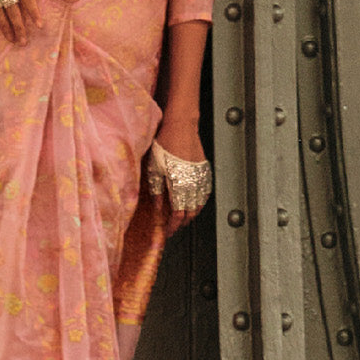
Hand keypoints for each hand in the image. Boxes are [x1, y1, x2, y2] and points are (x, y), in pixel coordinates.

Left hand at [150, 116, 209, 235]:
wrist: (181, 126)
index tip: (168, 232)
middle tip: (174, 226)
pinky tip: (195, 201)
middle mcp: (193, 185)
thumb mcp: (154, 169)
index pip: (178, 215)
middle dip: (182, 222)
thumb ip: (156, 191)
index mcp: (179, 187)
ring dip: (191, 212)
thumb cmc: (165, 145)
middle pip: (191, 212)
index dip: (173, 226)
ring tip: (183, 216)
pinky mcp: (205, 170)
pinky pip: (206, 191)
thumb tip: (157, 207)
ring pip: (200, 204)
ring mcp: (201, 178)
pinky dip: (200, 200)